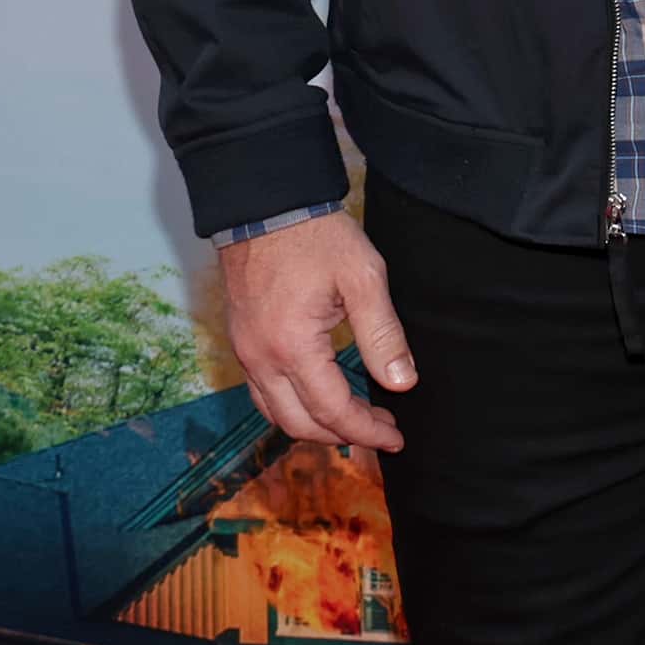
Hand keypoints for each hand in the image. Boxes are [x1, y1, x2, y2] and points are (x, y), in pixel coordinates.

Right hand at [216, 211, 414, 451]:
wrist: (265, 206)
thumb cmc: (317, 237)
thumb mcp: (363, 278)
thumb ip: (383, 335)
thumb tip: (403, 383)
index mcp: (292, 347)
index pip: (333, 411)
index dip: (367, 431)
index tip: (396, 438)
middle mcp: (260, 359)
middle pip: (299, 423)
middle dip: (343, 435)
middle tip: (383, 430)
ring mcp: (245, 351)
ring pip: (276, 413)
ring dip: (315, 426)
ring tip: (356, 421)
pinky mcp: (241, 341)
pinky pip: (263, 393)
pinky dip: (292, 407)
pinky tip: (320, 398)